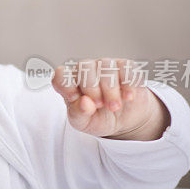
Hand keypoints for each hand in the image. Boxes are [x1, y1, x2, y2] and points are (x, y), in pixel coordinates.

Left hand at [51, 58, 169, 140]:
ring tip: (114, 106)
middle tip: (99, 105)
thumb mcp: (83, 123)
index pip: (61, 74)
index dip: (66, 85)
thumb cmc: (98, 118)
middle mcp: (86, 71)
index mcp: (71, 83)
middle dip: (92, 88)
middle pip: (84, 66)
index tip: (74, 99)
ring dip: (111, 89)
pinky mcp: (125, 68)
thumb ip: (79, 113)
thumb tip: (84, 102)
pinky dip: (128, 83)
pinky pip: (126, 66)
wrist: (123, 121)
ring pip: (106, 65)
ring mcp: (106, 67)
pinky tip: (127, 97)